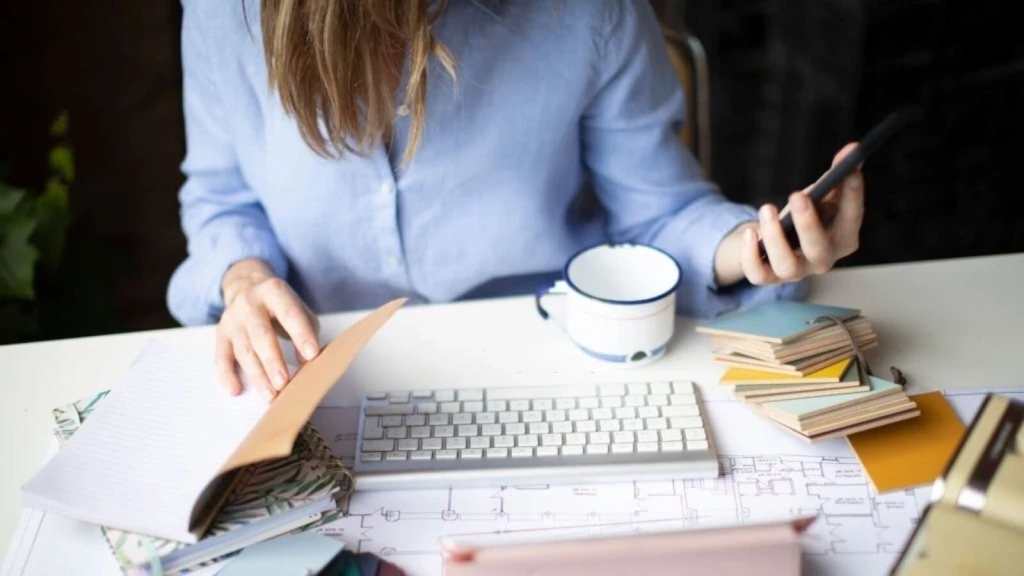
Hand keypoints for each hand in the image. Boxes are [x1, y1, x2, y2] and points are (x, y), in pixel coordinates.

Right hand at [216, 258, 320, 399]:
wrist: (246, 287)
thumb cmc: (280, 305)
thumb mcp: (298, 308)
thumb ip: (307, 331)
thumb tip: (306, 361)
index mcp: (274, 291)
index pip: (289, 314)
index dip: (301, 334)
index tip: (312, 355)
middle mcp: (249, 303)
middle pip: (261, 335)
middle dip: (272, 361)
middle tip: (284, 384)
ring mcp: (232, 319)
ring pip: (243, 350)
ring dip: (257, 375)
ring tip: (270, 395)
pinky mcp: (221, 333)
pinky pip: (221, 357)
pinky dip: (227, 375)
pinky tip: (236, 390)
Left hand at [714, 143, 864, 285]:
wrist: (777, 243)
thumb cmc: (804, 218)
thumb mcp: (821, 196)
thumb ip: (836, 175)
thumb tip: (851, 149)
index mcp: (842, 238)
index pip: (852, 219)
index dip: (853, 195)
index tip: (850, 171)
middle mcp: (822, 260)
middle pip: (819, 250)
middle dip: (808, 223)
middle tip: (798, 195)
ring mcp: (796, 272)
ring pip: (787, 265)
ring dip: (775, 237)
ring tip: (767, 208)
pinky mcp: (769, 278)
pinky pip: (758, 275)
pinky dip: (750, 255)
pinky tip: (749, 232)